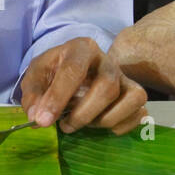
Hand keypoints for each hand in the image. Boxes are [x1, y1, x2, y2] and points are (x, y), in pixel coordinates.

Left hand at [20, 38, 147, 136]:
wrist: (74, 70)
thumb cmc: (55, 71)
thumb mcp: (36, 76)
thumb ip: (33, 94)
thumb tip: (37, 117)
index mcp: (81, 48)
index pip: (74, 70)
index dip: (57, 97)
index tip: (43, 120)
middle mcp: (108, 61)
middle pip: (107, 87)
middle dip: (83, 114)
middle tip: (64, 126)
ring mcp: (125, 78)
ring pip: (132, 99)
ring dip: (103, 120)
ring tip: (82, 124)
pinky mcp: (134, 95)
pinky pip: (140, 113)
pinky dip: (121, 126)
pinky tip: (100, 126)